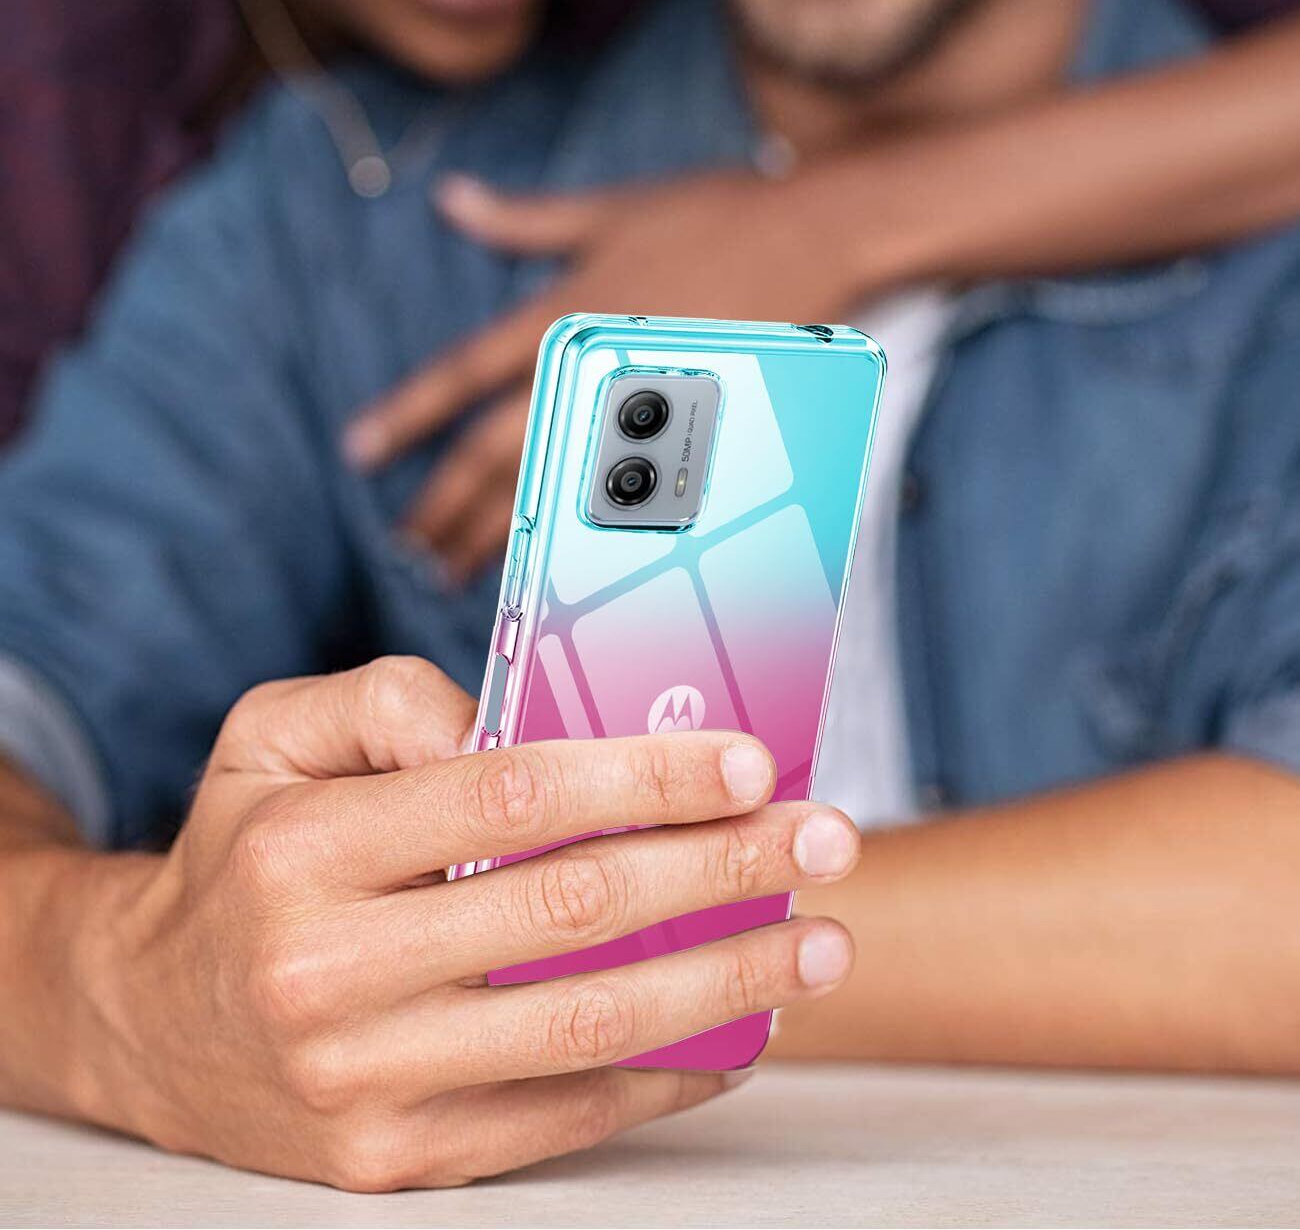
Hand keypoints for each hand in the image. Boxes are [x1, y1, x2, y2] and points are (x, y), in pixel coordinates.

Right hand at [76, 657, 859, 1190]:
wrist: (146, 1021)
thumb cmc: (241, 855)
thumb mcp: (273, 734)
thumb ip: (389, 698)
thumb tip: (514, 718)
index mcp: (309, 847)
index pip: (511, 797)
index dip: (643, 775)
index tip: (746, 760)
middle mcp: (331, 969)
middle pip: (572, 911)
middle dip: (721, 869)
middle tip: (821, 840)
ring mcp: (364, 1081)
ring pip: (586, 1025)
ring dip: (726, 982)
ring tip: (818, 944)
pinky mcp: (394, 1159)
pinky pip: (563, 1118)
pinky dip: (667, 1074)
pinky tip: (738, 1031)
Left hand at [345, 167, 867, 577]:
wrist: (820, 238)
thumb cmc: (716, 216)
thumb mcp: (608, 210)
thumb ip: (525, 219)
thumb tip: (454, 199)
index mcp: (564, 313)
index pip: (465, 376)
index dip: (408, 416)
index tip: (361, 451)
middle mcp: (590, 368)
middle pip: (497, 453)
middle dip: (446, 505)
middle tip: (409, 545)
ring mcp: (640, 409)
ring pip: (551, 487)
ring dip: (496, 531)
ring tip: (456, 567)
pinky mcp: (689, 436)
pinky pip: (618, 500)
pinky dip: (575, 533)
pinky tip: (554, 561)